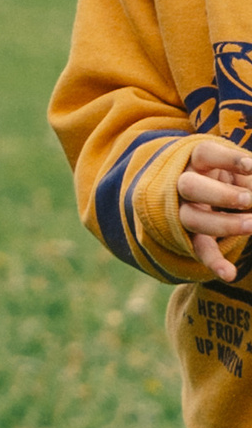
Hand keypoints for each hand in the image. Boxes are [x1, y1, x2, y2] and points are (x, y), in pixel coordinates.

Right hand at [182, 138, 251, 279]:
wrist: (197, 195)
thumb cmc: (227, 177)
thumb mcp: (238, 172)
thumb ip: (251, 178)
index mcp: (197, 161)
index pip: (206, 154)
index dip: (228, 159)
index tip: (251, 166)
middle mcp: (183, 183)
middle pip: (189, 186)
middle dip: (221, 194)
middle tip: (249, 200)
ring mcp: (183, 210)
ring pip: (191, 218)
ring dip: (224, 224)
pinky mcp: (192, 236)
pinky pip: (199, 249)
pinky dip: (214, 262)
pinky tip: (229, 274)